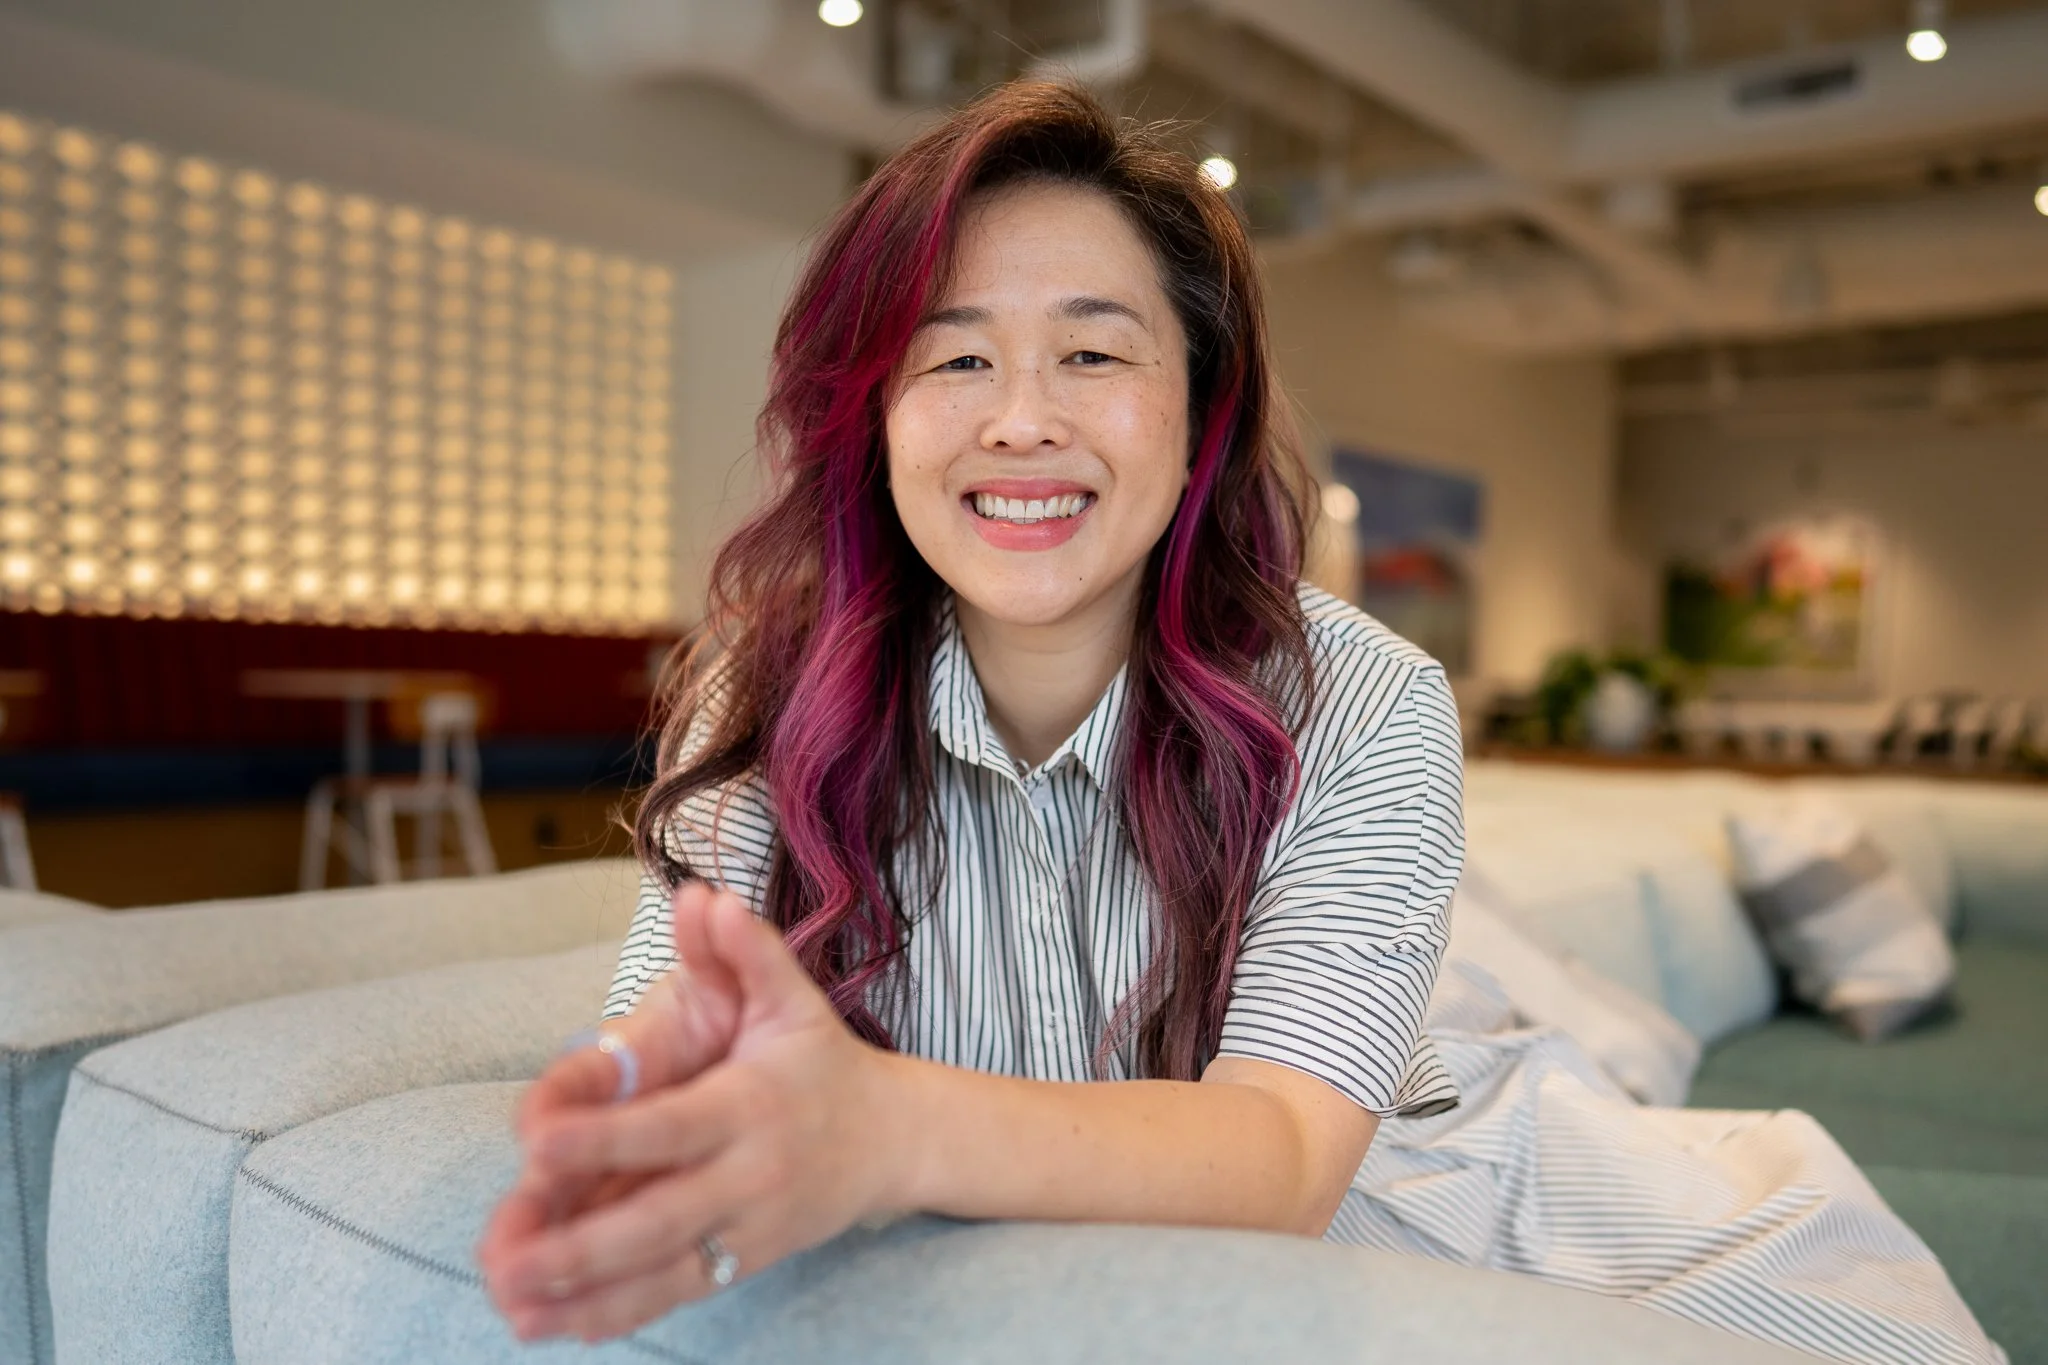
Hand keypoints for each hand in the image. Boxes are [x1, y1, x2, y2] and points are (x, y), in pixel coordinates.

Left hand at [475, 883, 909, 1343]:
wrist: (895, 1141)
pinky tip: (550, 1326)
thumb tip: (703, 897)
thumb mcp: (793, 999)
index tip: (536, 1144)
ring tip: (510, 1307)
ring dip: (583, 1295)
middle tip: (505, 1258)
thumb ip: (747, 950)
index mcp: (750, 1105)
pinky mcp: (742, 1263)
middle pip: (660, 1217)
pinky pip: (675, 1295)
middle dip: (580, 1243)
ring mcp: (747, 1228)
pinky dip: (614, 1316)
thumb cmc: (823, 1062)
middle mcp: (748, 1175)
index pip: (672, 1126)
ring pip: (661, 1272)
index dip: (606, 1137)